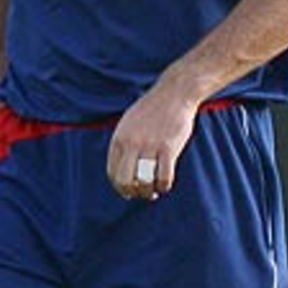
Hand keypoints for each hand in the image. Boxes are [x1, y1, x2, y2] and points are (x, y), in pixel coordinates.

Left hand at [106, 80, 199, 200]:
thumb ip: (124, 142)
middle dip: (132, 192)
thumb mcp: (129, 123)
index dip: (119, 187)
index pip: (112, 172)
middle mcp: (131, 143)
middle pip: (125, 181)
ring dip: (149, 192)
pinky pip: (164, 177)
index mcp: (119, 138)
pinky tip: (165, 184)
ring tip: (154, 191)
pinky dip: (164, 186)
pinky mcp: (168, 148)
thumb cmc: (153, 109)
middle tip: (141, 193)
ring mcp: (150, 146)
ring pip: (144, 182)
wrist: (174, 93)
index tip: (128, 192)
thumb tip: (124, 168)